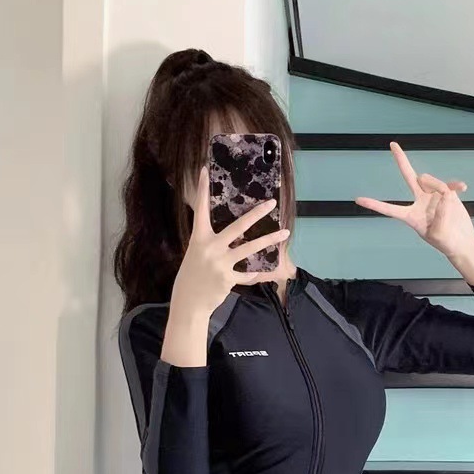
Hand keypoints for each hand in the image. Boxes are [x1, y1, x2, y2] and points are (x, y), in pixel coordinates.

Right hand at [172, 165, 289, 315]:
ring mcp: (220, 263)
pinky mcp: (228, 278)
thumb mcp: (197, 254)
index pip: (201, 210)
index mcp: (199, 239)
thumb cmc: (192, 277)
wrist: (188, 303)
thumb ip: (211, 243)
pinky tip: (259, 273)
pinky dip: (252, 274)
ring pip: (250, 248)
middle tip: (272, 202)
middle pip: (238, 226)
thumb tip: (231, 235)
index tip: (205, 171)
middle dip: (257, 213)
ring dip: (270, 240)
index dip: (203, 190)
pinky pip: (246, 274)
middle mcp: (210, 248)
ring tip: (285, 232)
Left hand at [354, 141, 473, 260]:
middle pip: (409, 176)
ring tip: (449, 200)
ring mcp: (433, 195)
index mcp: (410, 216)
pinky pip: (450, 184)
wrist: (461, 242)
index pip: (389, 209)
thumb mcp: (439, 234)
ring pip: (432, 181)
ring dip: (439, 186)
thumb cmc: (447, 243)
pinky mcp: (447, 193)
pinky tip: (463, 187)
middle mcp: (419, 202)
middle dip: (401, 160)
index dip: (374, 205)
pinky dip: (456, 185)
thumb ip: (440, 214)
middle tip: (393, 144)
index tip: (358, 200)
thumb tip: (444, 195)